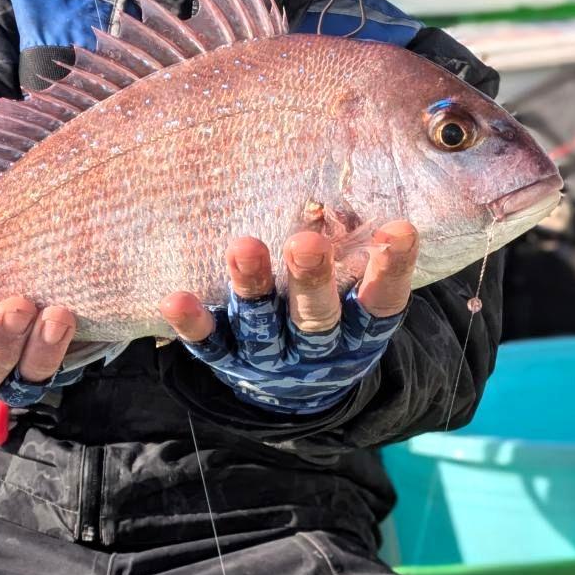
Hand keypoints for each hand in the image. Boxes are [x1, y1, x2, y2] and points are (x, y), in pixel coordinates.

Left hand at [158, 221, 417, 413]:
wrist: (296, 394)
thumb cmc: (331, 316)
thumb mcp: (353, 297)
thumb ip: (352, 249)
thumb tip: (346, 180)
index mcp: (359, 333)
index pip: (381, 302)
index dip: (391, 269)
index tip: (399, 229)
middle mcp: (317, 349)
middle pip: (317, 316)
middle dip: (311, 279)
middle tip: (306, 243)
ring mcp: (270, 358)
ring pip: (262, 326)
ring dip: (252, 286)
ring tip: (244, 247)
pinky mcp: (228, 361)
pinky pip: (210, 345)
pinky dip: (194, 323)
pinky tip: (175, 299)